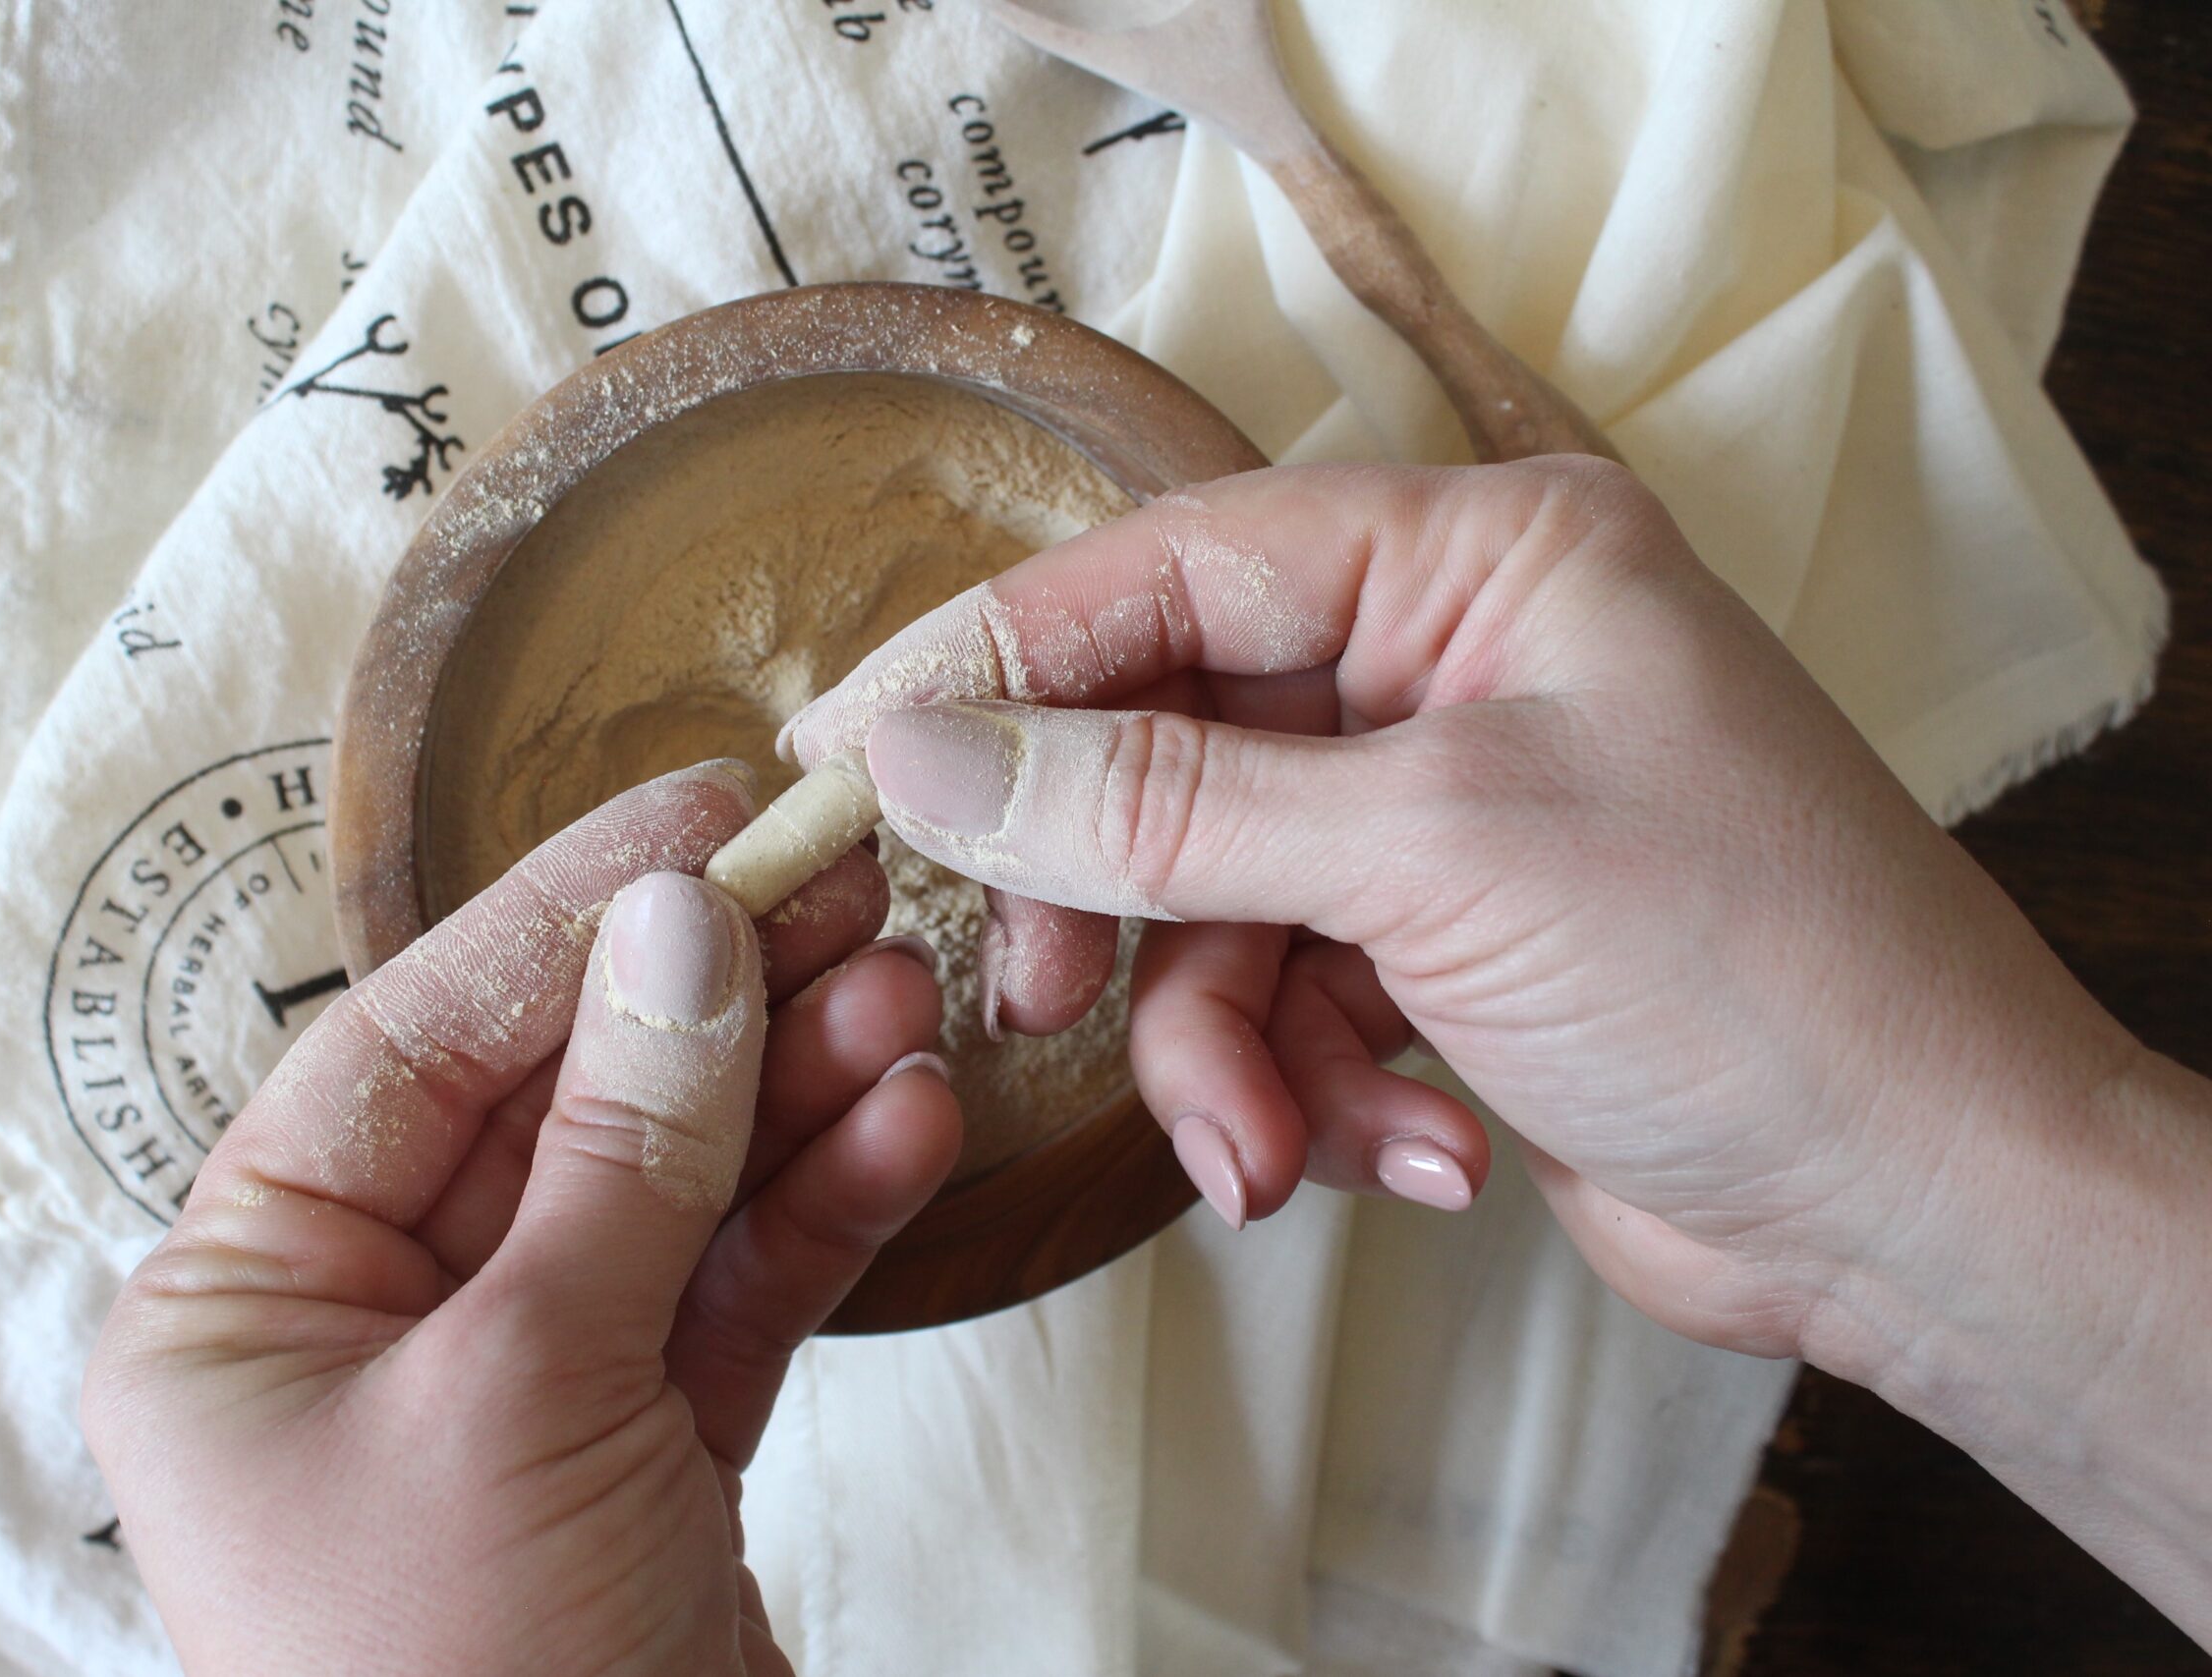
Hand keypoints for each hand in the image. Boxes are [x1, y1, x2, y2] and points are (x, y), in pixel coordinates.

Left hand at [83, 761, 959, 1676]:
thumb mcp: (526, 1387)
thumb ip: (619, 1152)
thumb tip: (678, 931)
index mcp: (245, 1303)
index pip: (414, 1045)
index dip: (566, 915)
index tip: (708, 814)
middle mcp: (368, 1332)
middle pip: (561, 1104)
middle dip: (710, 1000)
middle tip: (849, 887)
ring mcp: (516, 1390)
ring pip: (667, 1190)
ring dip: (790, 1093)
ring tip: (905, 997)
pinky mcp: (640, 1454)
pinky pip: (729, 1295)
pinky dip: (818, 1213)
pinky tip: (904, 1127)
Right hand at [780, 460, 2139, 1356]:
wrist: (1922, 1203)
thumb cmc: (1744, 967)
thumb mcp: (1425, 855)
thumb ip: (1158, 803)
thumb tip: (929, 752)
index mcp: (1479, 560)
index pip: (1174, 571)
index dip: (1000, 660)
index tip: (853, 750)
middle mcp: (1454, 663)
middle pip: (1173, 746)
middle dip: (1121, 900)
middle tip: (1040, 995)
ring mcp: (1446, 812)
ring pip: (1217, 904)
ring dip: (1226, 1044)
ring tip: (1270, 1146)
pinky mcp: (1443, 947)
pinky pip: (1289, 997)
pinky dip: (1314, 1088)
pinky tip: (1411, 1152)